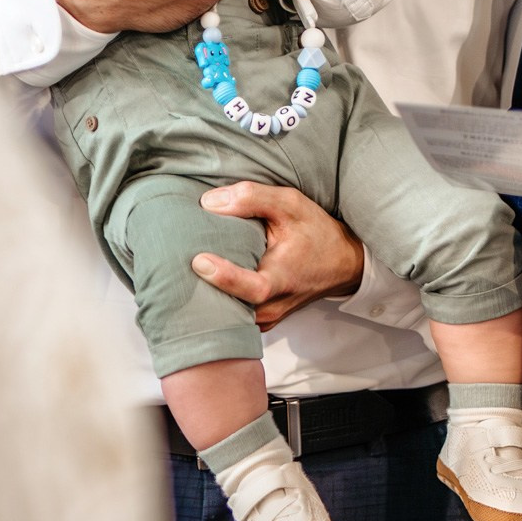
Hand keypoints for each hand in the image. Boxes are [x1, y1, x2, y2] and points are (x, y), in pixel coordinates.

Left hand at [190, 182, 364, 330]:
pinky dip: (215, 297)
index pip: (252, 288)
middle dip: (202, 283)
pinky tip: (203, 277)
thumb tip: (209, 203)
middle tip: (180, 257)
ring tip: (188, 266)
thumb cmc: (316, 232)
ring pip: (225, 312)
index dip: (225, 277)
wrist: (341, 264)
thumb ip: (252, 198)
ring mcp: (264, 320)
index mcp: (283, 279)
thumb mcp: (290, 204)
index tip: (199, 260)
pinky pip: (230, 314)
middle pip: (228, 303)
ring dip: (205, 292)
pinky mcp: (259, 322)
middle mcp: (272, 307)